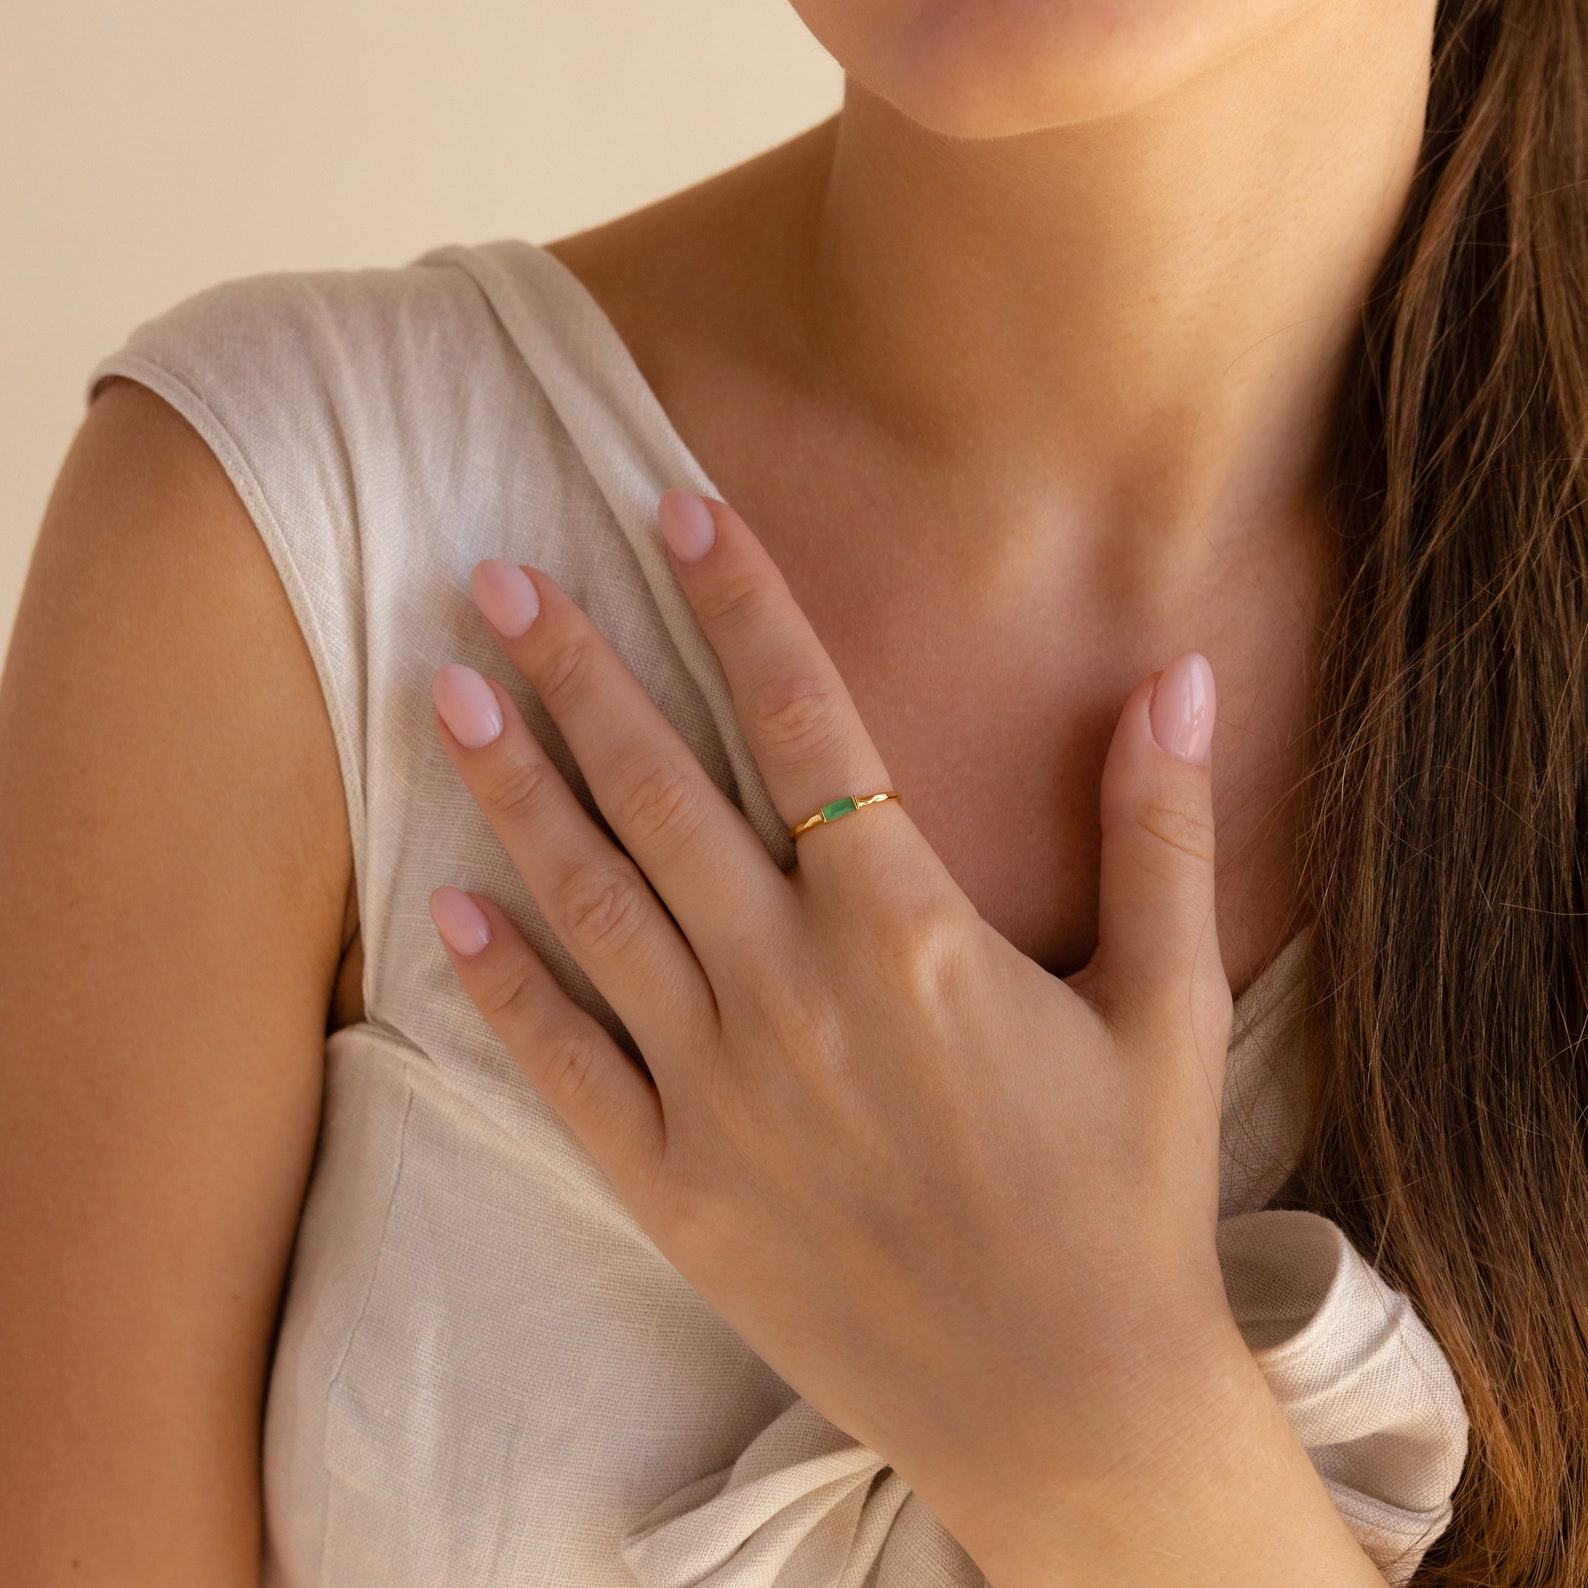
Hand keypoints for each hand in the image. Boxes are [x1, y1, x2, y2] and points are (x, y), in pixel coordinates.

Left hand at [426, 487, 1241, 1527]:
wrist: (1069, 1406)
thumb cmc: (1129, 1196)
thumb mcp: (1172, 1006)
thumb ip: (1160, 833)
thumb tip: (1179, 674)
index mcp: (913, 932)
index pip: (804, 720)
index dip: (737, 600)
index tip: (671, 504)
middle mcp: (798, 995)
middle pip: (661, 793)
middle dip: (577, 670)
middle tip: (497, 574)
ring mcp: (724, 1095)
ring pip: (594, 907)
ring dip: (515, 791)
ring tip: (448, 694)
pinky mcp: (679, 1189)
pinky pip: (566, 1065)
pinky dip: (504, 981)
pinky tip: (443, 904)